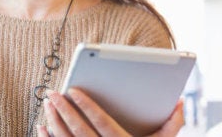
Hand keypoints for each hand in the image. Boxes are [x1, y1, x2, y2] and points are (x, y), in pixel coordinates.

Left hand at [36, 88, 184, 136]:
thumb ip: (171, 126)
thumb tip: (180, 103)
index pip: (103, 123)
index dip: (87, 106)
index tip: (73, 90)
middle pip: (80, 131)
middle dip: (64, 110)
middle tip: (53, 93)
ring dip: (54, 122)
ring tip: (48, 104)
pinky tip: (41, 126)